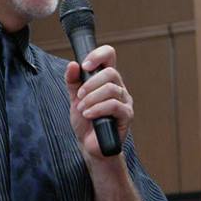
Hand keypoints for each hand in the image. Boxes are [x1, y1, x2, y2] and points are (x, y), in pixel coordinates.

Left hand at [64, 44, 132, 158]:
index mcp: (107, 79)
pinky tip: (89, 115)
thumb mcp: (75, 98)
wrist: (89, 145)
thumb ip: (73, 81)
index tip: (85, 66)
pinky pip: (114, 105)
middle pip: (110, 72)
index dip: (98, 55)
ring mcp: (125, 101)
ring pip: (111, 89)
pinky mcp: (127, 115)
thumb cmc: (85, 121)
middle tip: (80, 96)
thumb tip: (72, 64)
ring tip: (82, 109)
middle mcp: (119, 87)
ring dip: (92, 98)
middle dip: (90, 84)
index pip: (109, 56)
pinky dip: (97, 109)